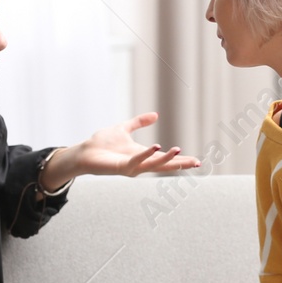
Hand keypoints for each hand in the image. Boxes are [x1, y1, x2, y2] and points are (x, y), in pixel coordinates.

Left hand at [47, 113, 202, 187]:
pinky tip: (157, 147)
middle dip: (180, 164)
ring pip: (153, 165)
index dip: (180, 160)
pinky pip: (137, 161)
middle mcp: (139, 164)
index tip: (197, 161)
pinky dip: (147, 154)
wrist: (84, 152)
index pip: (165, 159)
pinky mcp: (121, 167)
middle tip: (197, 163)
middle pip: (164, 165)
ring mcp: (131, 167)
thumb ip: (139, 122)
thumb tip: (156, 115)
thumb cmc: (102, 143)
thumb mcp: (124, 128)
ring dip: (166, 159)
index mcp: (142, 155)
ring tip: (179, 150)